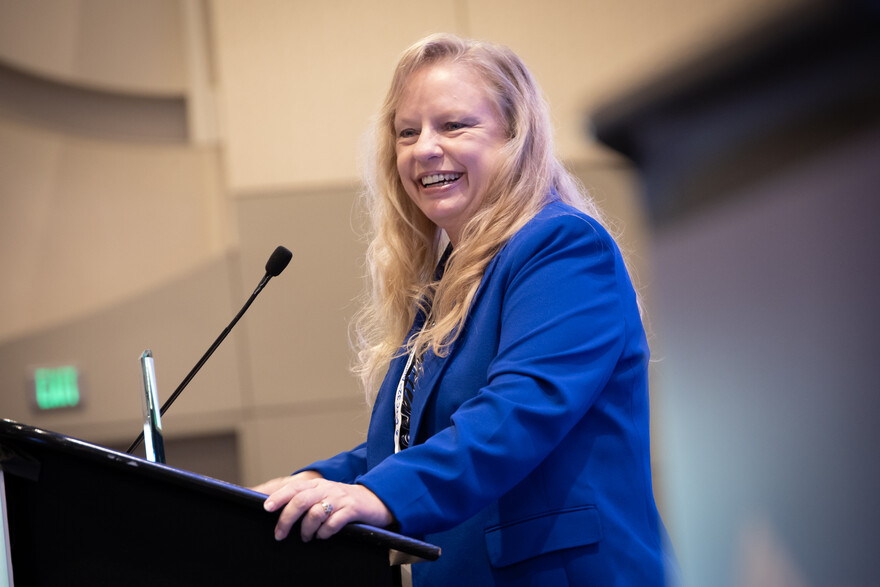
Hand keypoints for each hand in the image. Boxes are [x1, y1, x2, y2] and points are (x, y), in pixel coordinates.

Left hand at [256, 471, 393, 541]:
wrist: (374, 499)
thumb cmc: (343, 500)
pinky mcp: (352, 509)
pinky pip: (333, 522)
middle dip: (287, 519)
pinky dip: (324, 532)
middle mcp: (327, 488)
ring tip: (306, 537)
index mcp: (318, 484)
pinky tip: (323, 535)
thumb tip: (279, 509)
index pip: (294, 487)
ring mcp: (340, 498)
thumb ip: (305, 499)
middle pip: (301, 500)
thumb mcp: (323, 494)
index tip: (266, 508)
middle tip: (279, 534)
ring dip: (306, 529)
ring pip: (315, 513)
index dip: (279, 496)